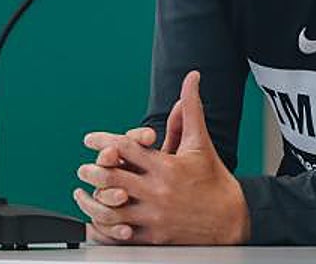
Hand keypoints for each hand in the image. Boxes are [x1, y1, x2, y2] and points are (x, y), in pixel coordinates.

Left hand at [74, 71, 250, 244]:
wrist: (232, 219)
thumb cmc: (214, 178)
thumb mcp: (201, 141)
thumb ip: (191, 108)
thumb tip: (192, 78)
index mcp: (166, 167)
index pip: (125, 148)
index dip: (103, 141)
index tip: (90, 140)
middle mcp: (158, 192)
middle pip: (112, 179)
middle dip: (92, 173)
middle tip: (83, 170)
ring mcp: (155, 217)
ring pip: (111, 210)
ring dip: (93, 202)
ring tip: (84, 194)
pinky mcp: (155, 237)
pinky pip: (121, 236)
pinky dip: (105, 228)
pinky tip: (98, 220)